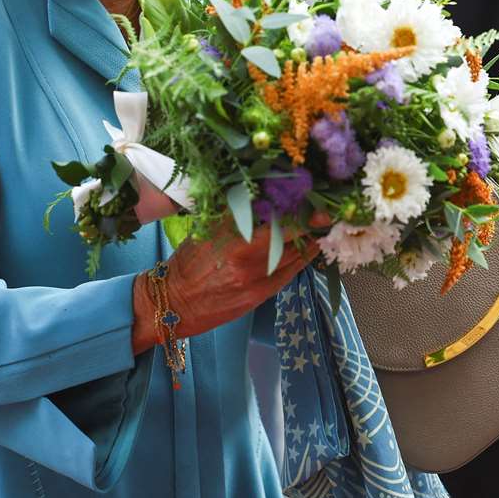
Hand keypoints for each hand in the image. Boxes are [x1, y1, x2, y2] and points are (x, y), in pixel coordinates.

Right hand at [131, 215, 323, 354]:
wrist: (175, 302)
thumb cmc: (189, 262)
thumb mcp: (208, 230)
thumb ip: (237, 215)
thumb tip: (265, 196)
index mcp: (231, 232)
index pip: (272, 212)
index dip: (297, 204)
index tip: (310, 196)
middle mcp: (246, 253)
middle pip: (291, 232)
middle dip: (311, 221)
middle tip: (323, 212)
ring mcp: (257, 276)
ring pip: (296, 254)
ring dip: (311, 239)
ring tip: (319, 228)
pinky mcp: (262, 294)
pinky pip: (291, 273)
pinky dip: (303, 259)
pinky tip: (309, 249)